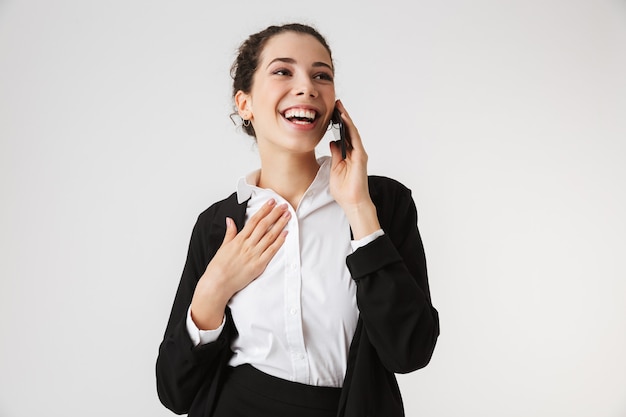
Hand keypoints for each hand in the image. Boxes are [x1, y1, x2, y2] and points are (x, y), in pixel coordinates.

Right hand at [190, 199, 289, 329]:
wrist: (218, 283)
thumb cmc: (218, 267)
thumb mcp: (223, 247)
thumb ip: (230, 233)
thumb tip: (230, 220)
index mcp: (239, 239)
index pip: (254, 220)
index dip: (264, 210)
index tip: (271, 202)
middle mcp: (248, 245)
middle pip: (264, 225)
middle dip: (275, 213)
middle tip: (284, 205)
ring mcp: (254, 254)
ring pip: (270, 236)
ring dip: (280, 224)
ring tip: (287, 215)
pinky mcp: (259, 265)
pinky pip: (271, 251)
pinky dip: (279, 241)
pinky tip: (286, 233)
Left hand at [329, 100, 380, 238]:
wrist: (352, 202)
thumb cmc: (344, 190)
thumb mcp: (334, 168)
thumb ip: (335, 154)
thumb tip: (333, 142)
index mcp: (348, 154)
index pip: (343, 135)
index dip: (338, 123)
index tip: (331, 112)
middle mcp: (355, 152)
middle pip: (348, 130)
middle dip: (342, 117)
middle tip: (335, 103)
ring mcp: (359, 154)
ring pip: (352, 132)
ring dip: (346, 119)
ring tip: (339, 107)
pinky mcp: (360, 157)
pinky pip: (355, 139)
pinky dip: (350, 128)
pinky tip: (344, 119)